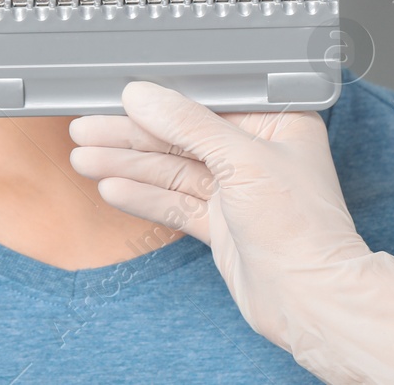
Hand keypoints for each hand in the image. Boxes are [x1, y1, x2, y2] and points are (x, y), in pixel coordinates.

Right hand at [69, 81, 393, 384]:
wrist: (310, 300)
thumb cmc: (301, 228)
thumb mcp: (242, 159)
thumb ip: (188, 124)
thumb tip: (143, 95)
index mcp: (276, 123)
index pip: (208, 100)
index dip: (162, 97)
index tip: (120, 93)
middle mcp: (256, 152)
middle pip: (181, 135)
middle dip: (131, 133)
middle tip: (86, 127)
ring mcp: (236, 189)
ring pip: (171, 169)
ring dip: (127, 164)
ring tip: (83, 157)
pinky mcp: (221, 223)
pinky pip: (173, 202)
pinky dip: (142, 195)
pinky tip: (111, 187)